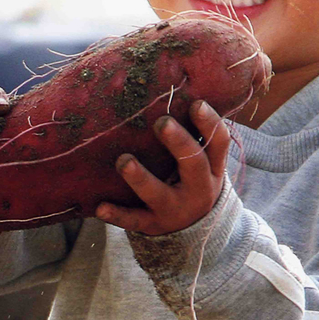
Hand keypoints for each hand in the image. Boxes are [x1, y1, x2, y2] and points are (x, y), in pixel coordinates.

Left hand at [95, 100, 229, 235]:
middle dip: (179, 143)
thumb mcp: (202, 163)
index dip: (210, 123)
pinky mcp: (153, 225)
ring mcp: (175, 210)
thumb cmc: (190, 181)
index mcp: (212, 169)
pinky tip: (100, 207)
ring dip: (140, 178)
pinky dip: (117, 215)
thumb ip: (193, 135)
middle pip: (194, 165)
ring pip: (159, 194)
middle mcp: (199, 190)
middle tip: (161, 122)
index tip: (196, 103)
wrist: (193, 232)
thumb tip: (177, 87)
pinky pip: (134, 220)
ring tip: (123, 161)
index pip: (218, 143)